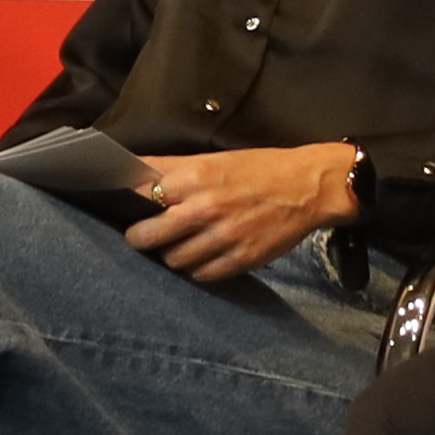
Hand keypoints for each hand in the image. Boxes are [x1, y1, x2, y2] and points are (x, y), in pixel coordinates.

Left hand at [125, 143, 355, 284]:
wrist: (307, 187)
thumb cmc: (259, 169)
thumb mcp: (215, 159)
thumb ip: (174, 166)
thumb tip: (136, 168)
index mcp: (196, 177)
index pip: (143, 195)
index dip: (130, 202)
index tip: (126, 207)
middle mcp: (205, 209)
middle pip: (149, 235)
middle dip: (139, 238)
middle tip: (140, 237)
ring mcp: (223, 238)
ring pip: (174, 260)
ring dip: (171, 255)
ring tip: (177, 246)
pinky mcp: (241, 260)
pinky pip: (202, 275)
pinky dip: (197, 269)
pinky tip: (201, 257)